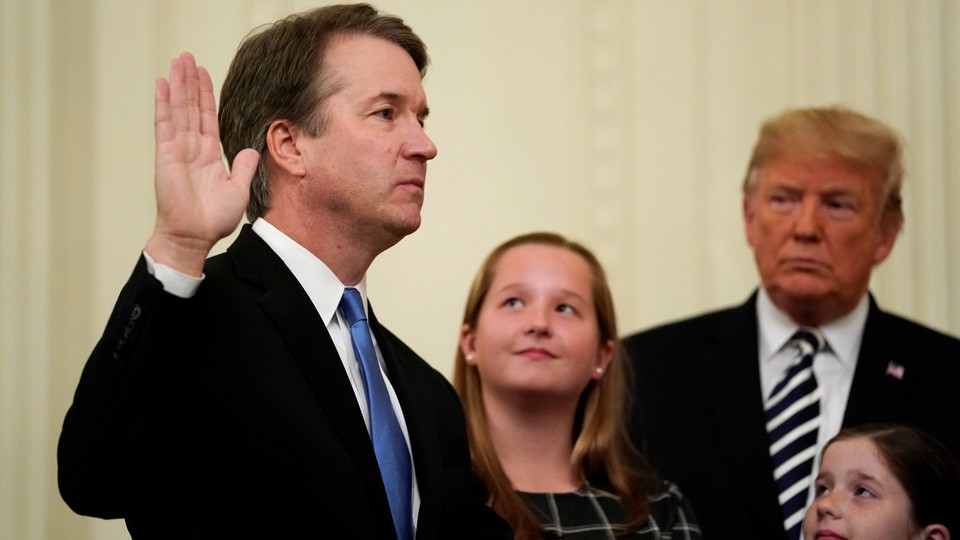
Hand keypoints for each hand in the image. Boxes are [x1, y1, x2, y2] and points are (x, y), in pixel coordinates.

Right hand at [145, 52, 258, 275]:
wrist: (194, 236)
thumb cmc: (213, 219)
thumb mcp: (238, 190)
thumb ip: (244, 168)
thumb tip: (252, 150)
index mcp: (209, 155)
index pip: (208, 117)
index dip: (206, 95)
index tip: (204, 73)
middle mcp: (193, 148)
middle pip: (191, 107)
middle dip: (190, 81)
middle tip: (187, 56)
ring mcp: (178, 149)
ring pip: (178, 109)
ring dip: (178, 84)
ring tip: (177, 60)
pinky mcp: (166, 153)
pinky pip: (165, 123)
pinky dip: (164, 102)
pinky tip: (163, 83)